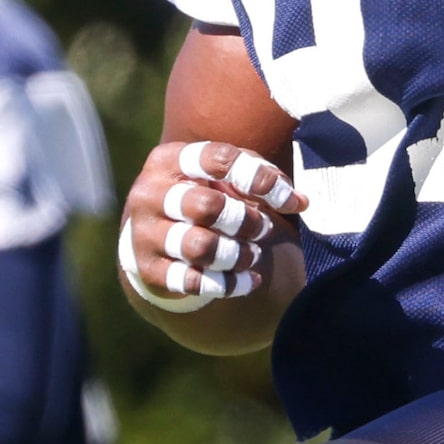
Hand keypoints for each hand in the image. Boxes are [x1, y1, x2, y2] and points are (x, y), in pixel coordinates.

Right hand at [121, 139, 306, 303]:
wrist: (154, 234)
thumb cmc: (201, 194)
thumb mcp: (224, 175)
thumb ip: (261, 177)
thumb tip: (299, 201)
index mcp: (170, 159)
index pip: (219, 159)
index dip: (260, 180)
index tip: (288, 200)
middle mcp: (150, 193)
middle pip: (208, 206)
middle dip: (245, 221)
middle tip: (262, 228)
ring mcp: (144, 232)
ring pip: (200, 247)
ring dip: (237, 254)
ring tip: (252, 254)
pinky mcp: (148, 268)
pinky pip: (193, 281)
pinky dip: (229, 284)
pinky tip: (248, 280)